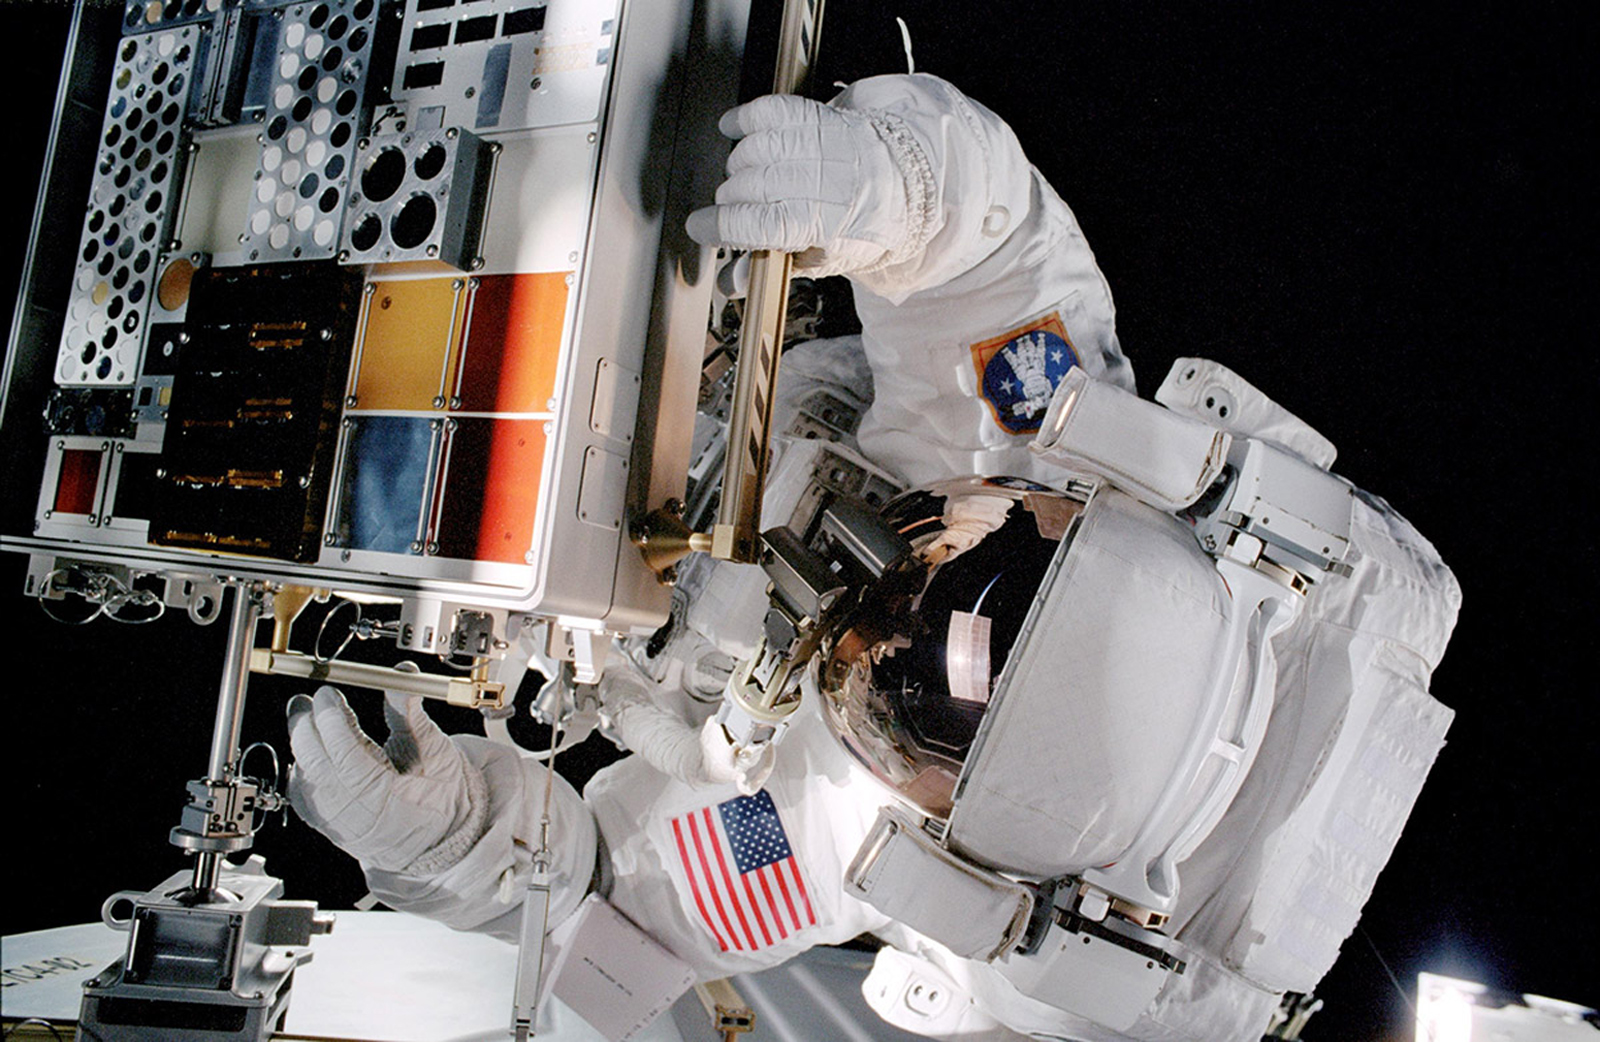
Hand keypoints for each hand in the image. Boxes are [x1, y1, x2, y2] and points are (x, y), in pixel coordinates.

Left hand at [287, 674, 486, 874]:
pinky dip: (299, 765)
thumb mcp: (435, 752)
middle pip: (315, 765)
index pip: (345, 754)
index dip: (332, 720)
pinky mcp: (324, 823)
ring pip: (302, 778)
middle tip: (311, 700)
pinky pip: (299, 793)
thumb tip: (403, 674)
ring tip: (306, 717)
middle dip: (307, 726)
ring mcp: (336, 823)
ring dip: (301, 744)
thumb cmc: (440, 800)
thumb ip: (410, 714)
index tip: (329, 693)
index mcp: (388, 799)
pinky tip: (308, 748)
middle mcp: (356, 816)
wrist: (435, 839)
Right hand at [685, 94, 920, 276]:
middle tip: (737, 209)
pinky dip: (745, 118)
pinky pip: (770, 110)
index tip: (700, 228)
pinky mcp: (818, 117)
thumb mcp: (821, 261)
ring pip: (756, 149)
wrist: (901, 183)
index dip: (722, 226)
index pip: (762, 224)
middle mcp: (827, 180)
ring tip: (746, 179)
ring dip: (739, 166)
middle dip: (732, 199)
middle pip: (752, 185)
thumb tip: (730, 281)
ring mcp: (823, 144)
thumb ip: (772, 268)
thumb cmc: (858, 226)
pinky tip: (735, 128)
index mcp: (828, 224)